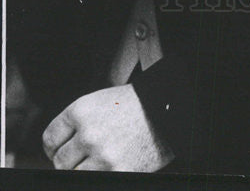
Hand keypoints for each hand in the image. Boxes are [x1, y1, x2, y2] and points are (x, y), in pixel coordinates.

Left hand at [41, 84, 173, 170]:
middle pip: (60, 161)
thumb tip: (56, 149)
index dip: (52, 148)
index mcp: (82, 111)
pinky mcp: (116, 172)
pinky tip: (107, 165)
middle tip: (81, 157)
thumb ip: (76, 122)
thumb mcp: (100, 102)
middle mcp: (89, 132)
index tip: (58, 151)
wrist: (166, 110)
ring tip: (96, 160)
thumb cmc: (134, 105)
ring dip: (82, 169)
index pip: (50, 139)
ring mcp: (102, 155)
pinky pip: (92, 181)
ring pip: (73, 174)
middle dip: (68, 160)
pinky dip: (97, 174)